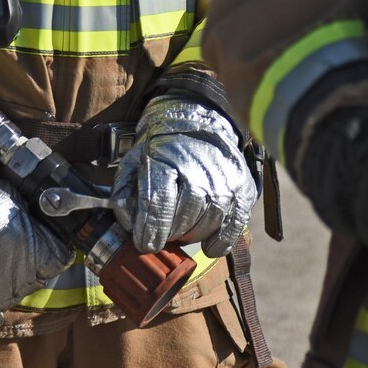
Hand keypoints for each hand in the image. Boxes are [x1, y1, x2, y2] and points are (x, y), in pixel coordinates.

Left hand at [111, 96, 257, 256]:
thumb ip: (125, 193)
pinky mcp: (242, 186)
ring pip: (207, 222)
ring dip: (192, 236)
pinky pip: (234, 223)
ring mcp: (222, 178)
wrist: (197, 121)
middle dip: (170, 233)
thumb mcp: (135, 161)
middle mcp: (197, 168)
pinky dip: (222, 240)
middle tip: (165, 233)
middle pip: (184, 217)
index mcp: (164, 159)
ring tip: (183, 231)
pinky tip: (209, 246)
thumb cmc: (162, 149)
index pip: (158, 204)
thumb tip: (129, 224)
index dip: (149, 230)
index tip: (144, 244)